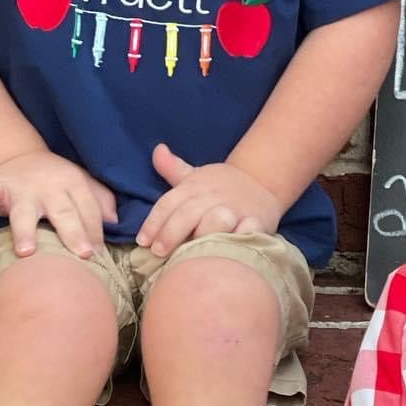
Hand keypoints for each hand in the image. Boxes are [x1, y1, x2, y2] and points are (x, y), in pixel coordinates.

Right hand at [0, 150, 117, 258]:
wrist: (18, 158)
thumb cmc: (54, 179)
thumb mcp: (80, 182)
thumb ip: (99, 199)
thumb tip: (114, 221)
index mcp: (74, 184)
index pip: (89, 210)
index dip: (95, 231)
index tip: (99, 254)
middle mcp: (50, 187)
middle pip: (64, 212)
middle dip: (74, 233)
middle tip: (83, 254)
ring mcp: (24, 189)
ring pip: (26, 212)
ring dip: (26, 230)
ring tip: (26, 252)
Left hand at [135, 143, 282, 256]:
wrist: (263, 182)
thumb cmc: (220, 187)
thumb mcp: (195, 177)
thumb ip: (172, 169)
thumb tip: (157, 150)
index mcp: (195, 186)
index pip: (169, 203)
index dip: (154, 222)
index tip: (143, 242)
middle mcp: (214, 196)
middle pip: (188, 213)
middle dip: (170, 233)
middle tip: (158, 253)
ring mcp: (236, 208)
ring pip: (217, 220)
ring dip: (202, 236)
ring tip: (188, 256)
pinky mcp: (257, 220)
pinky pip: (247, 232)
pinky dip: (236, 241)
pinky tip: (223, 255)